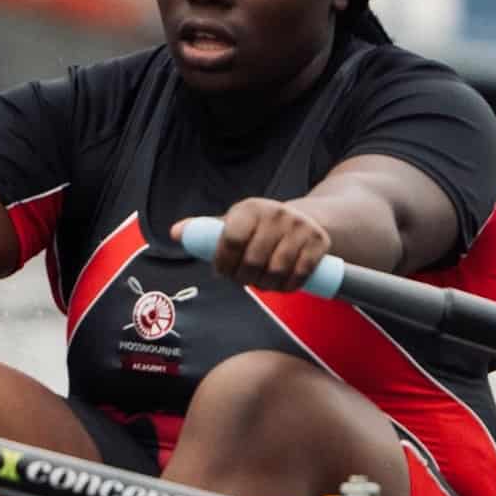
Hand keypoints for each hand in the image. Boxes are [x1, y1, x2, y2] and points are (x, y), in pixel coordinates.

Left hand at [187, 197, 334, 290]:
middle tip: (243, 280)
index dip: (223, 262)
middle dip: (244, 278)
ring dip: (266, 286)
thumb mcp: (235, 223)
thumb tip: (176, 233)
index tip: (223, 272)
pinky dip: (289, 287)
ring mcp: (299, 227)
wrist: (305, 220)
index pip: (231, 239)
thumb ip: (207, 231)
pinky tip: (282, 285)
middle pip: (252, 261)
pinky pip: (300, 275)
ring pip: (276, 271)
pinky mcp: (319, 242)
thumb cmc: (260, 228)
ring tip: (262, 282)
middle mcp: (276, 213)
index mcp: (250, 208)